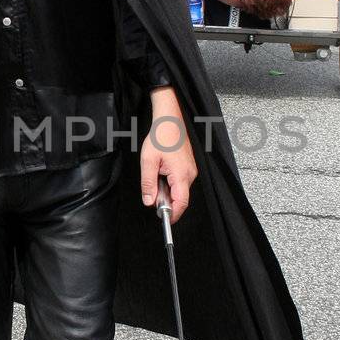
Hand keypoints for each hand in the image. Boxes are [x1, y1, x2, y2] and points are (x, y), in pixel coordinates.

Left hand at [140, 87, 196, 221]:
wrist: (169, 120)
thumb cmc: (160, 137)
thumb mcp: (148, 161)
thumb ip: (148, 184)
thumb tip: (149, 202)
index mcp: (181, 175)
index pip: (181, 203)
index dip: (172, 214)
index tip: (163, 219)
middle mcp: (190, 175)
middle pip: (180, 198)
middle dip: (166, 200)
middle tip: (152, 190)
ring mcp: (191, 171)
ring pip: (179, 190)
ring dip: (167, 190)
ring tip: (156, 174)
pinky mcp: (188, 168)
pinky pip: (180, 182)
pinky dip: (170, 183)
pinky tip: (161, 171)